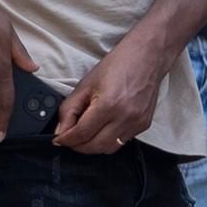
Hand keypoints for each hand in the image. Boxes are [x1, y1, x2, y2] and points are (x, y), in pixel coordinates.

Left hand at [53, 31, 171, 154]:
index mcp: (109, 104)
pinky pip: (122, 142)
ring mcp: (137, 122)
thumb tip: (61, 130)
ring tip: (85, 135)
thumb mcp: (86, 84)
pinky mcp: (144, 125)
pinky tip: (103, 128)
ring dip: (93, 146)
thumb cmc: (118, 65)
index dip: (66, 139)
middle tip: (69, 139)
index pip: (81, 134)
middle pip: (95, 147)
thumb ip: (69, 109)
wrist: (148, 57)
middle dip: (77, 146)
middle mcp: (125, 117)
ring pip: (109, 149)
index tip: (58, 140)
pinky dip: (108, 140)